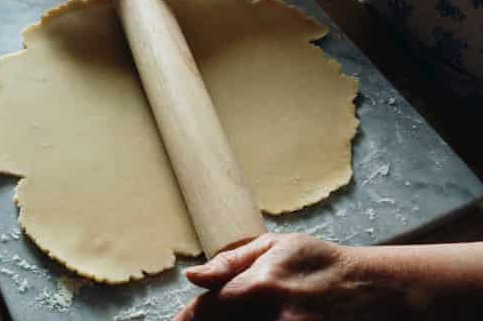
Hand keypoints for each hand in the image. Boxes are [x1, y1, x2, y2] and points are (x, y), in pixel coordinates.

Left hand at [174, 233, 412, 320]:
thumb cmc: (319, 263)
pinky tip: (260, 320)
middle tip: (210, 316)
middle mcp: (276, 317)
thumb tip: (193, 276)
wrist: (373, 288)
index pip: (208, 309)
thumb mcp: (276, 247)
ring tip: (243, 313)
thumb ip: (231, 262)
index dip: (188, 317)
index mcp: (262, 285)